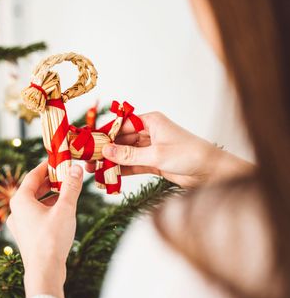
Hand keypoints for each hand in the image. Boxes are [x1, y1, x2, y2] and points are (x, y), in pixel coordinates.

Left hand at [7, 161, 83, 297]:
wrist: (44, 272)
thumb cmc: (52, 239)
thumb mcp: (65, 209)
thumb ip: (71, 187)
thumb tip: (75, 169)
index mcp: (20, 200)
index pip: (33, 175)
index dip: (47, 166)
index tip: (58, 160)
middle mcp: (16, 211)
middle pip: (33, 189)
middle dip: (50, 181)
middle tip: (65, 174)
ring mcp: (19, 225)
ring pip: (35, 203)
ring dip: (50, 196)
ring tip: (67, 191)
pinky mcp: (26, 236)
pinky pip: (36, 216)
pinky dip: (47, 209)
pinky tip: (62, 211)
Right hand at [86, 112, 252, 187]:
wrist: (211, 173)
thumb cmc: (189, 155)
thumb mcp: (156, 154)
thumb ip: (129, 155)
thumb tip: (105, 151)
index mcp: (151, 121)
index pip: (121, 124)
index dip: (104, 133)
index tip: (88, 141)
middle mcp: (149, 132)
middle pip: (121, 140)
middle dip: (105, 150)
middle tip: (87, 158)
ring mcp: (150, 148)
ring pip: (125, 154)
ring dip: (111, 162)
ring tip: (93, 169)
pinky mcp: (153, 162)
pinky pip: (132, 165)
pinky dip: (122, 170)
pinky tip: (108, 176)